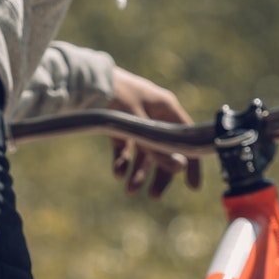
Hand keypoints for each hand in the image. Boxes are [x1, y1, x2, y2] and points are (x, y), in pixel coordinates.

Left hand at [109, 68, 203, 197]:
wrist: (85, 82)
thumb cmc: (116, 96)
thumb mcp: (138, 125)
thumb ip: (157, 148)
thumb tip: (179, 168)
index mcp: (167, 109)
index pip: (186, 139)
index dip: (191, 163)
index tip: (192, 186)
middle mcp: (156, 115)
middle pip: (165, 150)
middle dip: (159, 174)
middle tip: (154, 196)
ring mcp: (138, 120)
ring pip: (145, 152)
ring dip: (139, 172)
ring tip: (130, 190)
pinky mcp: (121, 125)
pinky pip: (127, 147)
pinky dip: (124, 160)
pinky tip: (118, 173)